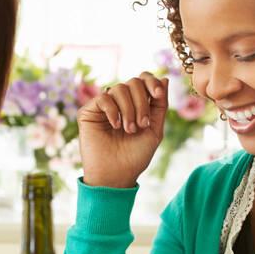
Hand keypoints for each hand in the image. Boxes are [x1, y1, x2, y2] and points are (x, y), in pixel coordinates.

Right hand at [77, 72, 168, 187]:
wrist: (116, 175)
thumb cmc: (135, 156)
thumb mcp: (155, 130)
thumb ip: (160, 105)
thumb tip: (166, 79)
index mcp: (136, 104)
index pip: (143, 80)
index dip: (152, 82)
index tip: (158, 94)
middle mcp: (120, 103)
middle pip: (133, 82)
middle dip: (141, 102)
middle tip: (142, 125)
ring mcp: (104, 106)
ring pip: (119, 88)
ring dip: (129, 109)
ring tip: (129, 130)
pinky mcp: (88, 112)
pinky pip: (103, 98)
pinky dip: (113, 111)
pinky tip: (116, 127)